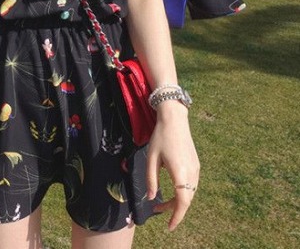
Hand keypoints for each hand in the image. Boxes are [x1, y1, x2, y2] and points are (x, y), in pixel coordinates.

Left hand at [146, 101, 199, 230]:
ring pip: (190, 193)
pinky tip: (172, 190)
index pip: (182, 202)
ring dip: (178, 201)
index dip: (176, 216)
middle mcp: (192, 172)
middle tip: (158, 210)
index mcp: (180, 172)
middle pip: (187, 200)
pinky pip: (191, 184)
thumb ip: (151, 179)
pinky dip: (183, 192)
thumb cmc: (160, 137)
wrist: (174, 119)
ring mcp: (196, 168)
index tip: (169, 226)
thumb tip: (151, 197)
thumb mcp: (151, 158)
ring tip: (161, 201)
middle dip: (174, 210)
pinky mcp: (196, 164)